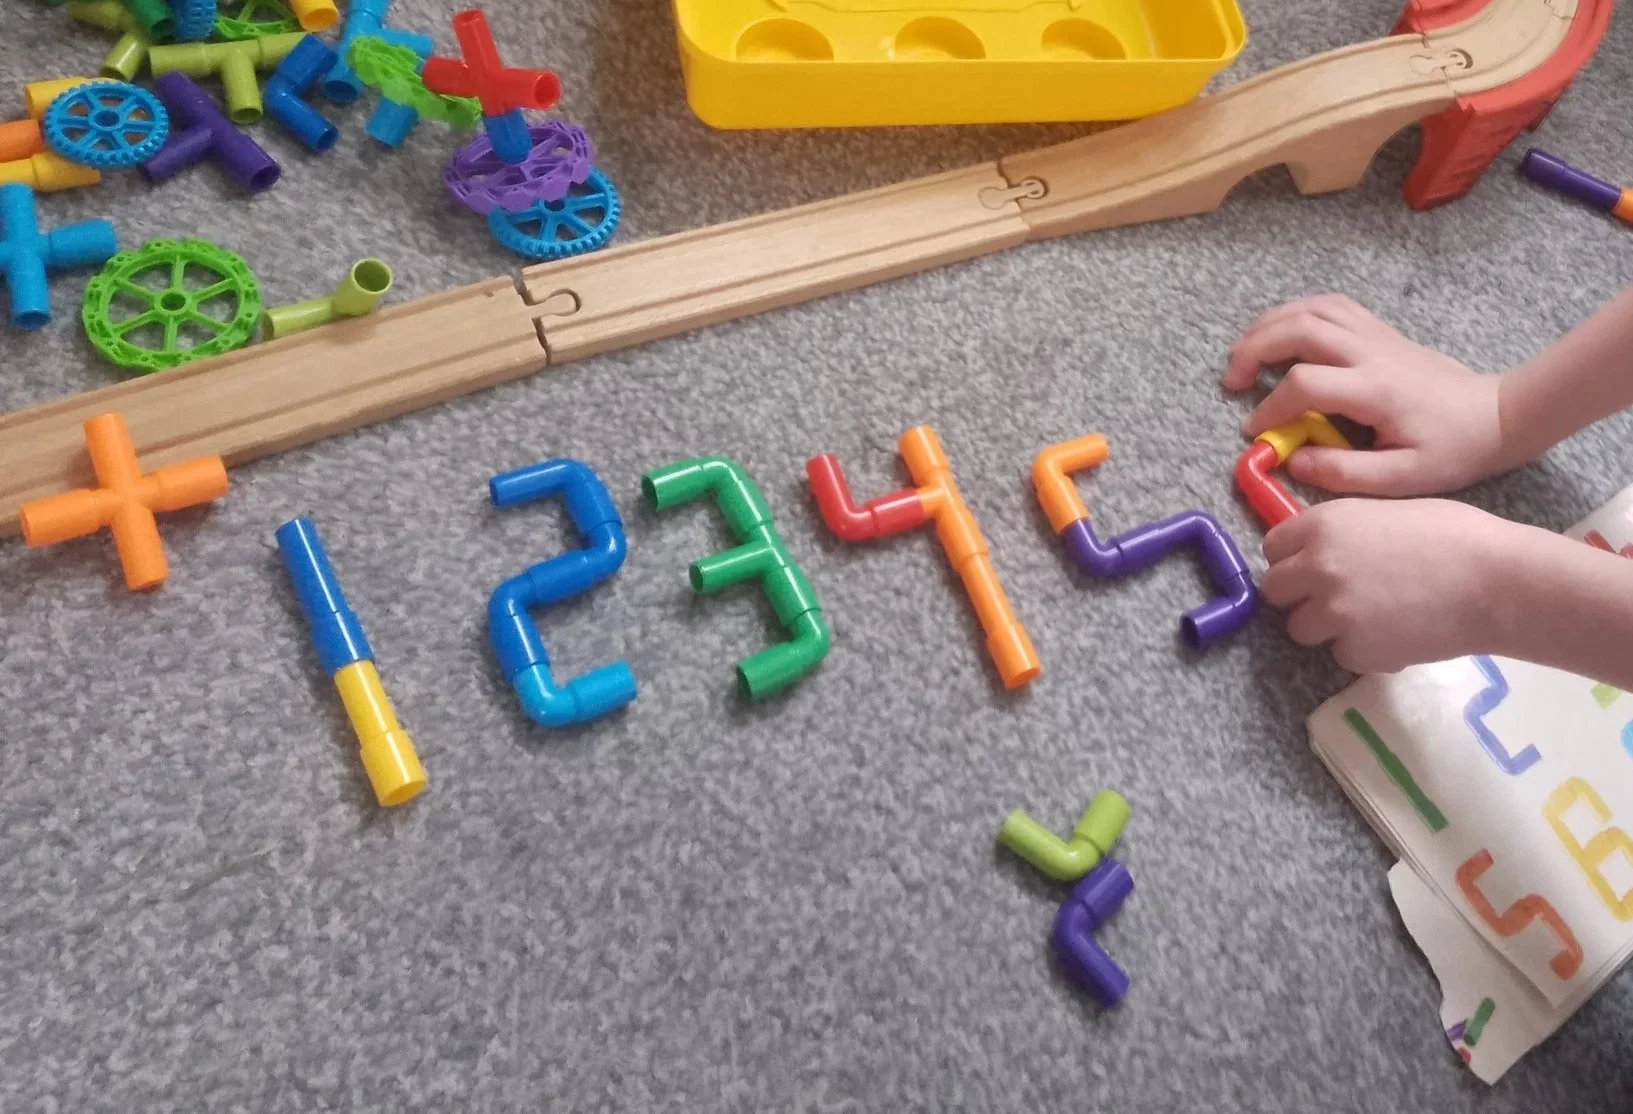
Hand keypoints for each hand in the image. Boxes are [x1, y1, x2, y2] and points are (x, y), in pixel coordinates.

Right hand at [1223, 295, 1511, 495]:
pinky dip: (1295, 313)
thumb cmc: (1451, 451)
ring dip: (1269, 325)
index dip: (1270, 407)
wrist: (1496, 415)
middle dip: (1254, 349)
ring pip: (1312, 308)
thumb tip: (1293, 461)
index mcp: (1376, 390)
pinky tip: (1279, 335)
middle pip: (1299, 328)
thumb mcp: (1402, 479)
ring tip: (1244, 353)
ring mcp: (1376, 335)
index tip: (1254, 432)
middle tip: (1232, 380)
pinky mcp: (1380, 331)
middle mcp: (1372, 352)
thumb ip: (1343, 474)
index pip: (1305, 384)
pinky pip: (1330, 306)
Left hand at [1260, 498, 1520, 673]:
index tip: (1310, 567)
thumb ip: (1341, 532)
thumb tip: (1317, 549)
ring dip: (1325, 627)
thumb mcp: (1383, 511)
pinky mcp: (1355, 649)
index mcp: (1323, 525)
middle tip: (1335, 597)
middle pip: (1275, 590)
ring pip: (1299, 628)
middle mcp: (1316, 566)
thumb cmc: (1454, 535)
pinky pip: (1340, 654)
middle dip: (1299, 595)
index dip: (1292, 558)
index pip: (1273, 547)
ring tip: (1370, 618)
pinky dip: (1363, 650)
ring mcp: (1332, 611)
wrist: (1496, 581)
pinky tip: (1396, 634)